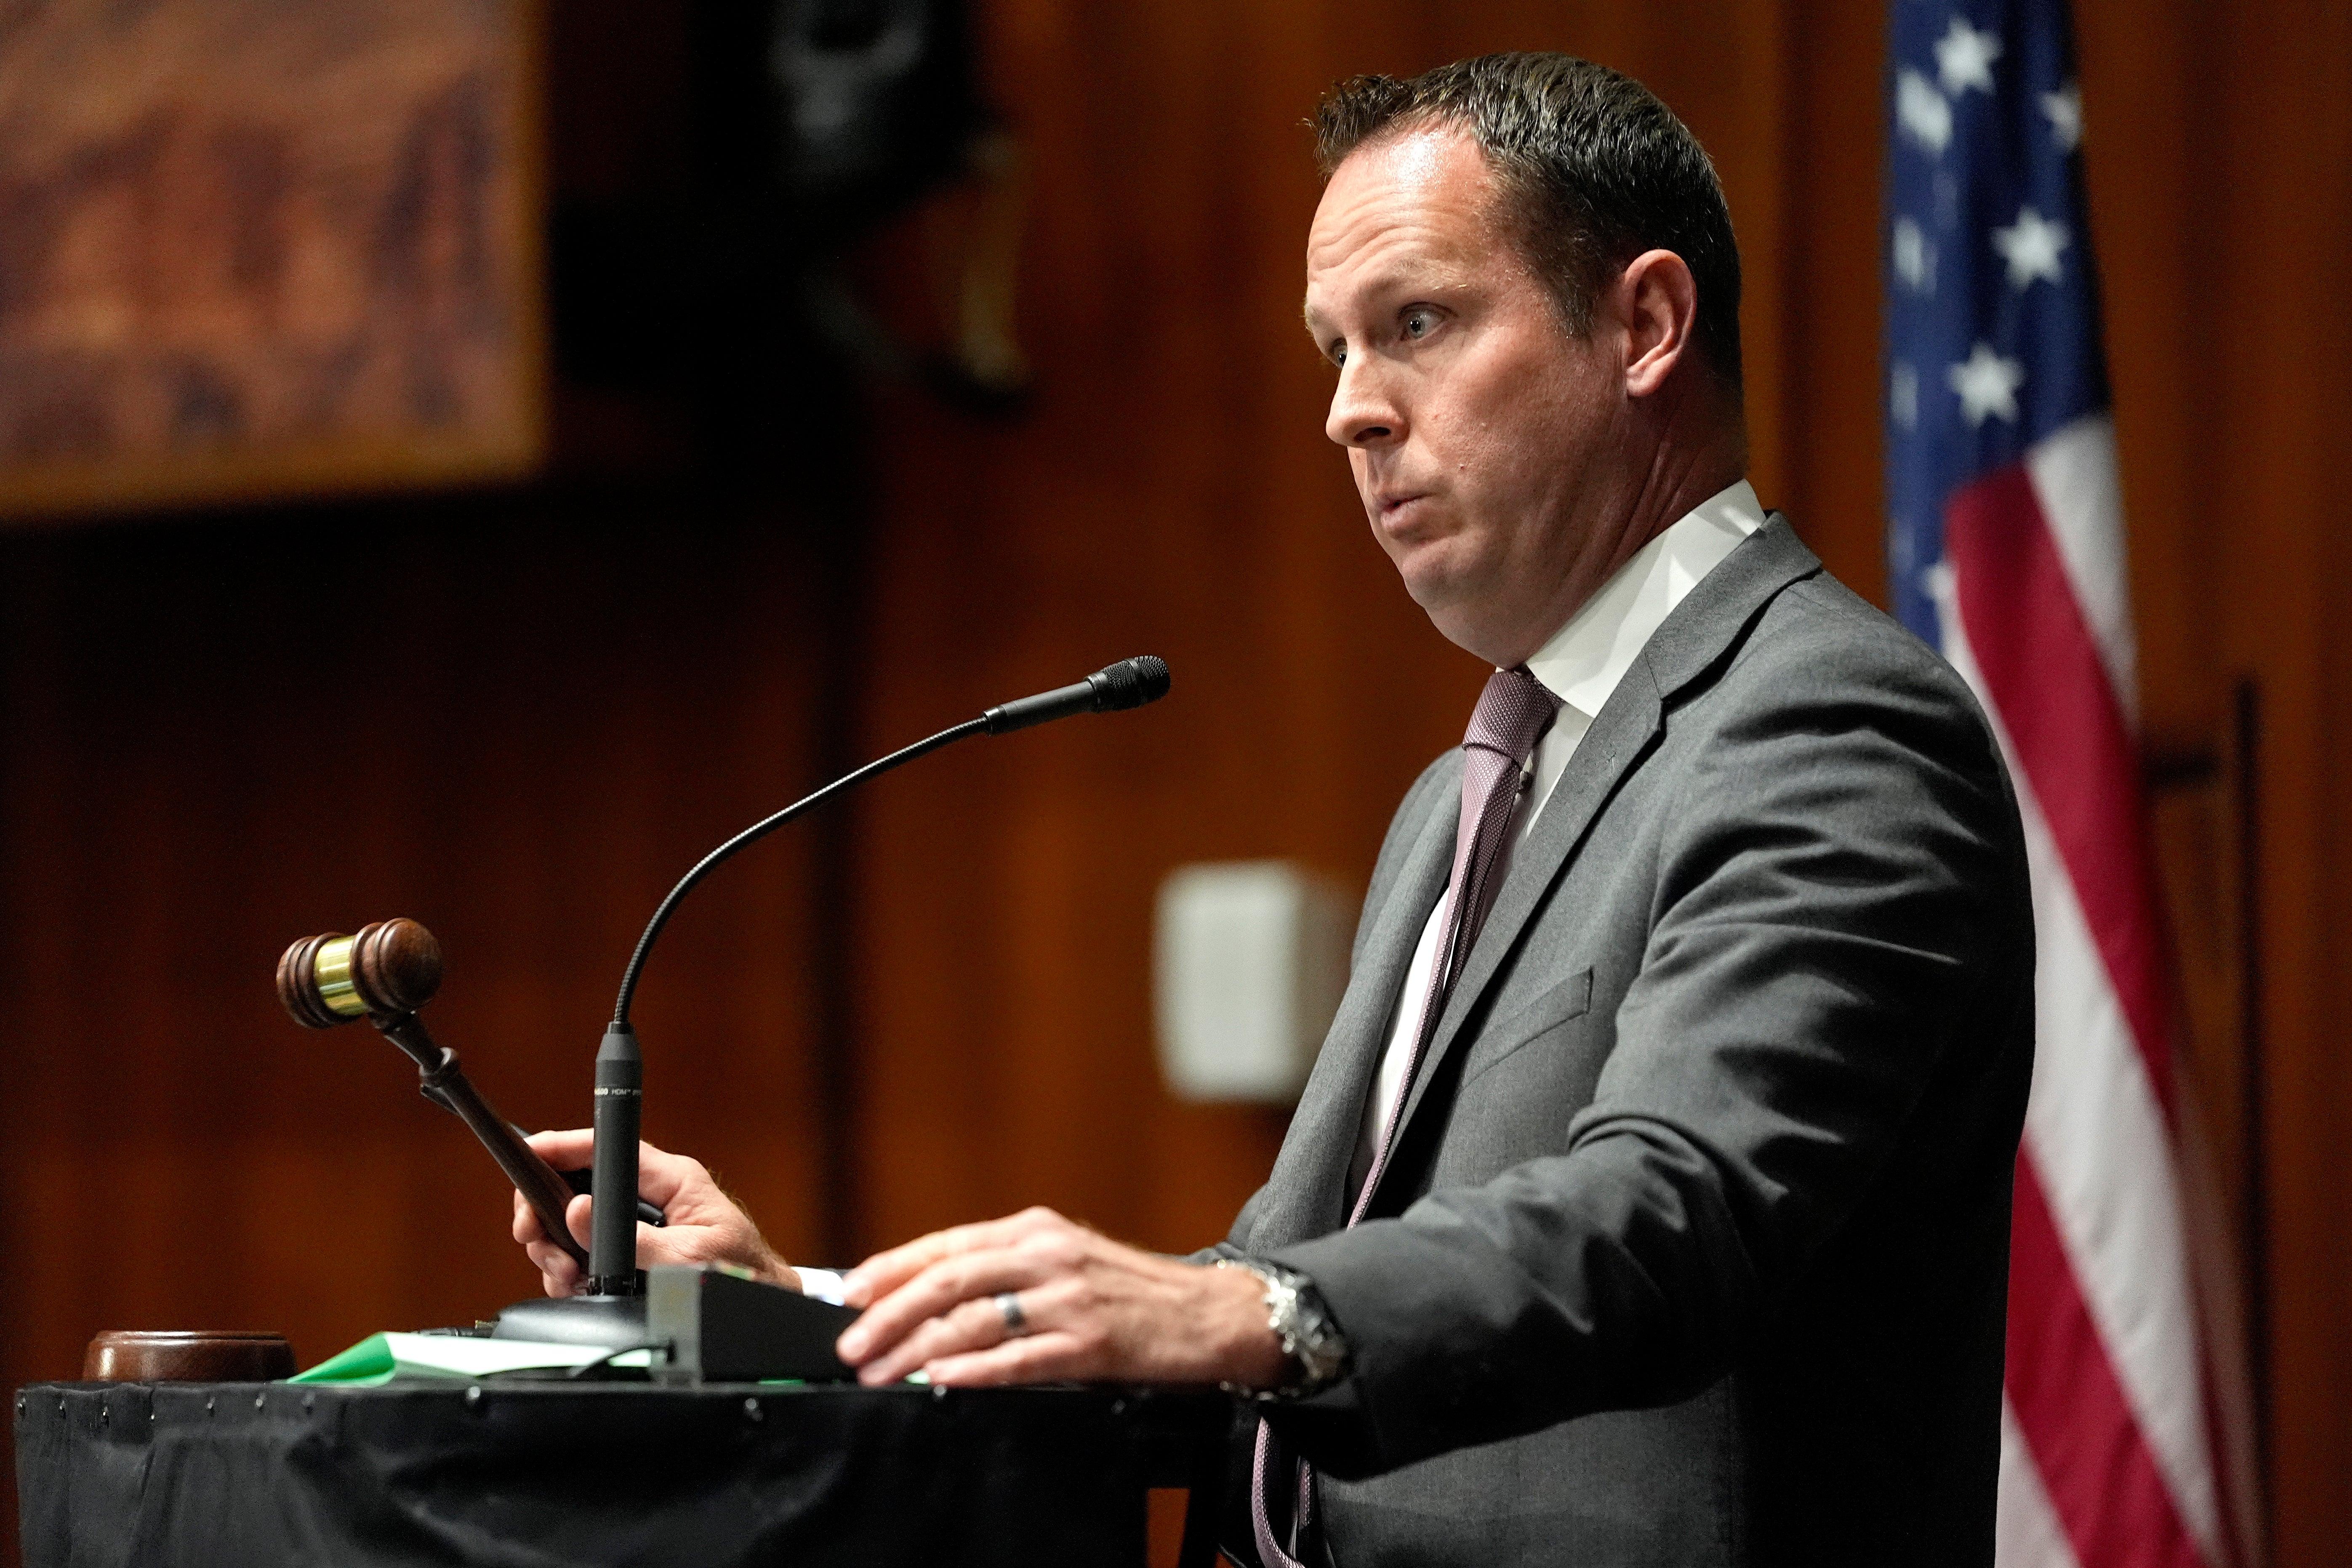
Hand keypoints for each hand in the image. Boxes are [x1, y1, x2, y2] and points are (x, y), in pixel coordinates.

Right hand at [511, 1130, 795, 1297]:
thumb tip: (579, 1212)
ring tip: (562, 1273)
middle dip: (546, 1211)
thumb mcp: (687, 1257)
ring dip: (554, 1248)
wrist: (762, 1304)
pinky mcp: (629, 1251)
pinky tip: (572, 1283)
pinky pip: (583, 1251)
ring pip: (573, 1221)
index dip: (561, 1146)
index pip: (607, 1148)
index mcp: (671, 1180)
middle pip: (577, 1184)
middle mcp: (649, 1196)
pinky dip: (567, 1269)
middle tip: (533, 1239)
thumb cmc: (740, 1272)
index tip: (527, 1154)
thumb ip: (633, 1240)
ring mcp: (637, 1224)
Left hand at [834, 1206, 1287, 1389]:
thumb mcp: (1065, 1259)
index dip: (892, 1268)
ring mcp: (1069, 1298)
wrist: (1208, 1312)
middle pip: (949, 1280)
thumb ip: (1006, 1269)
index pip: (947, 1245)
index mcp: (1035, 1229)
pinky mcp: (1090, 1341)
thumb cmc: (1131, 1290)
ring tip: (883, 1373)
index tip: (849, 1293)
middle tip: (852, 1345)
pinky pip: (1019, 1358)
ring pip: (974, 1321)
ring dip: (918, 1349)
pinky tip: (943, 1378)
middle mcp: (1047, 1254)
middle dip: (890, 1313)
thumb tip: (928, 1294)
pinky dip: (974, 1369)